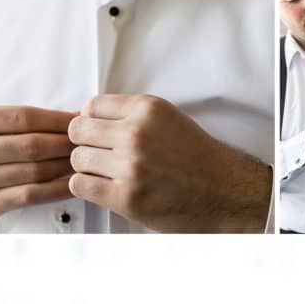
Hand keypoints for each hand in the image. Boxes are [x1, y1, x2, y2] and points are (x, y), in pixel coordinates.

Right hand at [0, 105, 76, 225]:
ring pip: (34, 172)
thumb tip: (74, 117)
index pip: (24, 117)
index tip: (81, 121)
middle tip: (90, 145)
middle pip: (32, 145)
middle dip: (66, 144)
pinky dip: (57, 190)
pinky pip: (31, 196)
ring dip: (65, 168)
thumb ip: (21, 120)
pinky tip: (74, 185)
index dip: (58, 120)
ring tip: (85, 164)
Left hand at [68, 94, 271, 232]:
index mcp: (147, 109)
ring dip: (88, 168)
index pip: (91, 106)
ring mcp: (131, 166)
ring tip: (108, 176)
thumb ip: (132, 115)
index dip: (92, 122)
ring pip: (78, 159)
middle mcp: (137, 134)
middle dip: (86, 144)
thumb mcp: (169, 120)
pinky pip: (81, 185)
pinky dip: (87, 188)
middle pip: (78, 131)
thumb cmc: (198, 160)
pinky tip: (105, 190)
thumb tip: (88, 118)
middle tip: (101, 157)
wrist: (226, 194)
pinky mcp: (127, 197)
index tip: (101, 136)